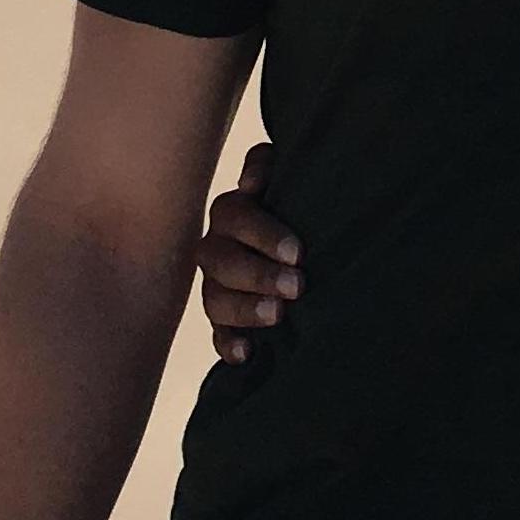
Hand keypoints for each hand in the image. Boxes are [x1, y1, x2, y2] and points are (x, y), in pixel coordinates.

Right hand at [195, 140, 302, 360]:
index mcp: (231, 212)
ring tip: (278, 315)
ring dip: (245, 309)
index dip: (264, 235)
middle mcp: (217, 248)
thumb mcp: (285, 173)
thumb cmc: (294, 198)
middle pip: (221, 263)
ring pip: (215, 300)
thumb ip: (266, 166)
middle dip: (258, 275)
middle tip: (297, 286)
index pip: (236, 218)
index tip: (297, 253)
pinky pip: (217, 334)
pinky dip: (228, 344)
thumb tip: (250, 184)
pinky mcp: (223, 319)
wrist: (303, 240)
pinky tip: (246, 353)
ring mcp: (217, 285)